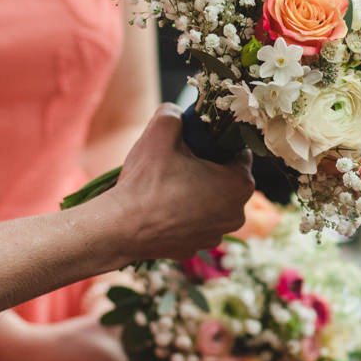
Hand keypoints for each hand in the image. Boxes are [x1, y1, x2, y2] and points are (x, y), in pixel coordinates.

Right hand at [111, 104, 253, 260]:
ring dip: (198, 194)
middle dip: (210, 170)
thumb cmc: (146, 181)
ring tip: (169, 185)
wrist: (119, 228)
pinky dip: (184, 216)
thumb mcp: (160, 131)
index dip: (219, 144)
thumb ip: (175, 112)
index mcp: (239, 185)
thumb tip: (177, 111)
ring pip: (212, 204)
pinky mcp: (195, 250)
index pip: (240, 154)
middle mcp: (236, 215)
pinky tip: (163, 208)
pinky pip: (195, 224)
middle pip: (228, 181)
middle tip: (181, 161)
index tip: (199, 142)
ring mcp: (216, 236)